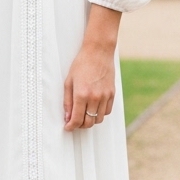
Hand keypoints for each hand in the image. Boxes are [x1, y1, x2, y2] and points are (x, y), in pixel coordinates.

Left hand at [63, 4, 121, 130]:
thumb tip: (67, 117)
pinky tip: (93, 108)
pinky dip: (99, 114)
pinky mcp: (112, 94)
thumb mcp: (69, 81)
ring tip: (84, 115)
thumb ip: (67, 101)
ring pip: (98, 119)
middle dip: (80, 125)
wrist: (98, 52)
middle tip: (74, 122)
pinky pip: (107, 112)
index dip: (71, 126)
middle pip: (88, 123)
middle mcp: (94, 98)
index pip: (76, 119)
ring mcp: (105, 96)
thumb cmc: (81, 64)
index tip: (67, 127)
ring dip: (90, 121)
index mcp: (81, 94)